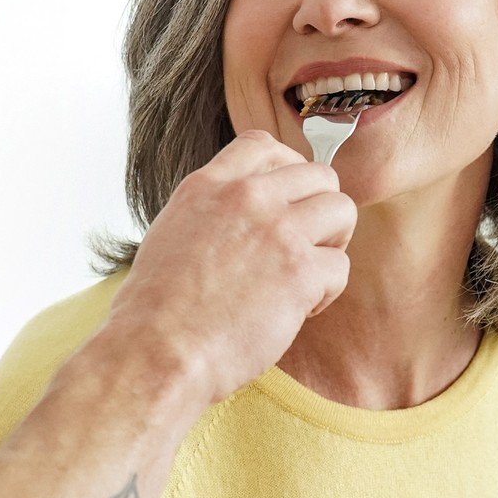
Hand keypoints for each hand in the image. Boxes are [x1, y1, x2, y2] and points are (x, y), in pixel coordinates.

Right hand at [107, 130, 354, 404]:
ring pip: (342, 210)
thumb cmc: (156, 313)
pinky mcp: (300, 271)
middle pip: (318, 175)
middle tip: (304, 249)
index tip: (288, 202)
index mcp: (208, 186)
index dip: (288, 170)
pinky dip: (326, 293)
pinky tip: (297, 312)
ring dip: (332, 245)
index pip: (263, 146)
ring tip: (306, 278)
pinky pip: (340, 266)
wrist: (158, 352)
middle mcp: (246, 198)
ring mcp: (277, 231)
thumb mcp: (171, 236)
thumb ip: (211, 215)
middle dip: (320, 211)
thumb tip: (238, 224)